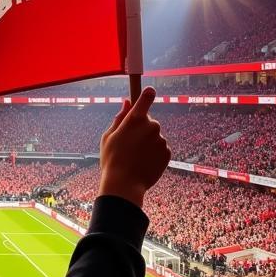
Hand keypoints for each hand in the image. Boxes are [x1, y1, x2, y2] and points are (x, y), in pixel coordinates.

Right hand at [98, 87, 170, 207]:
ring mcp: (161, 139)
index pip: (146, 97)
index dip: (147, 94)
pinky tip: (143, 163)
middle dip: (142, 129)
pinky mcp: (167, 152)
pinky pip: (161, 148)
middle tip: (129, 144)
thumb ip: (119, 117)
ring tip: (135, 157)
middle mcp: (151, 126)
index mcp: (135, 119)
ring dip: (147, 143)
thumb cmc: (112, 160)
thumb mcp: (108, 136)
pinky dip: (154, 154)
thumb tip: (127, 102)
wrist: (124, 184)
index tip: (149, 92)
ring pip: (155, 137)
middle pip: (149, 122)